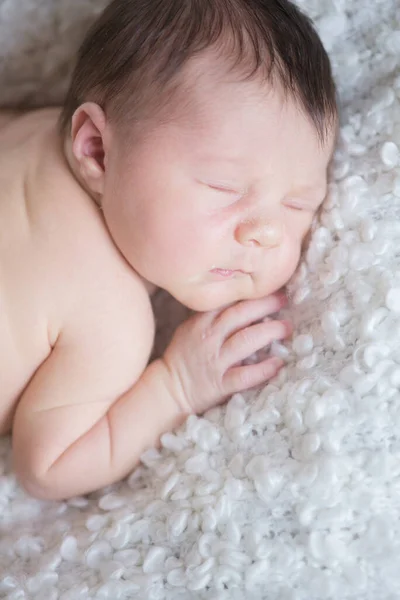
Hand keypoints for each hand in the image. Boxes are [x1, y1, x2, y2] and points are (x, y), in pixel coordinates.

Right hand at [162, 292, 291, 413]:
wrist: (169, 390)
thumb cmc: (182, 356)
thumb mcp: (190, 328)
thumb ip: (211, 315)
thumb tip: (240, 301)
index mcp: (200, 322)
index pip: (227, 301)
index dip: (249, 293)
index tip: (268, 286)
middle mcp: (208, 338)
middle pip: (239, 316)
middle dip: (265, 305)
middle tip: (284, 300)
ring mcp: (215, 361)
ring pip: (245, 341)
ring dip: (269, 332)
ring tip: (286, 328)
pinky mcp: (220, 384)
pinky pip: (245, 375)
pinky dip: (263, 369)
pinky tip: (278, 363)